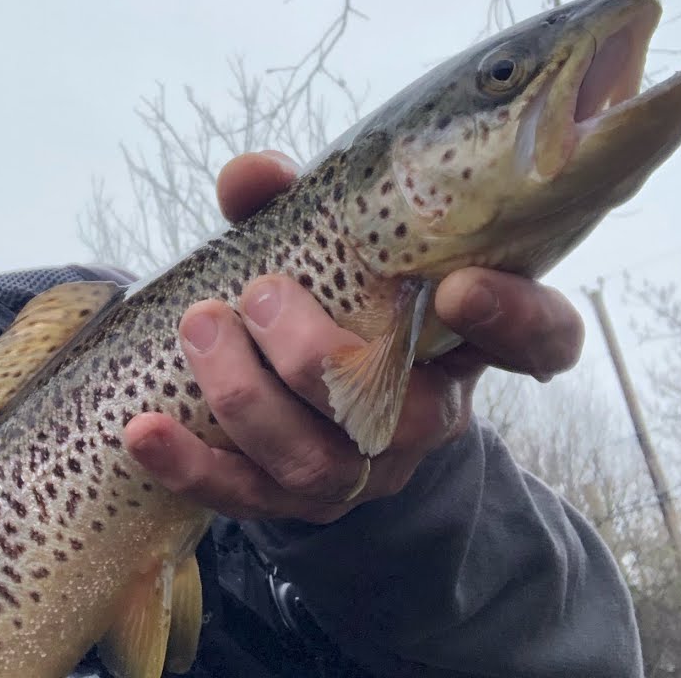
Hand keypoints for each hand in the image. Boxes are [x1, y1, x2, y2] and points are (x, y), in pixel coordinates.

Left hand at [123, 151, 584, 523]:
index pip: (538, 340)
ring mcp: (363, 470)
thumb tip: (251, 176)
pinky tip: (142, 430)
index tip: (461, 285)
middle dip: (318, 353)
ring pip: (318, 460)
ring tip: (200, 328)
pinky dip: (189, 464)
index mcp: (465, 342)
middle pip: (401, 412)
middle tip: (261, 294)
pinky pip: (245, 498)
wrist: (319, 400)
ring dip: (247, 396)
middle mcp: (428, 415)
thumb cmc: (337, 299)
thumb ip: (301, 204)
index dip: (516, 321)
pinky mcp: (297, 503)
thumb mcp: (333, 246)